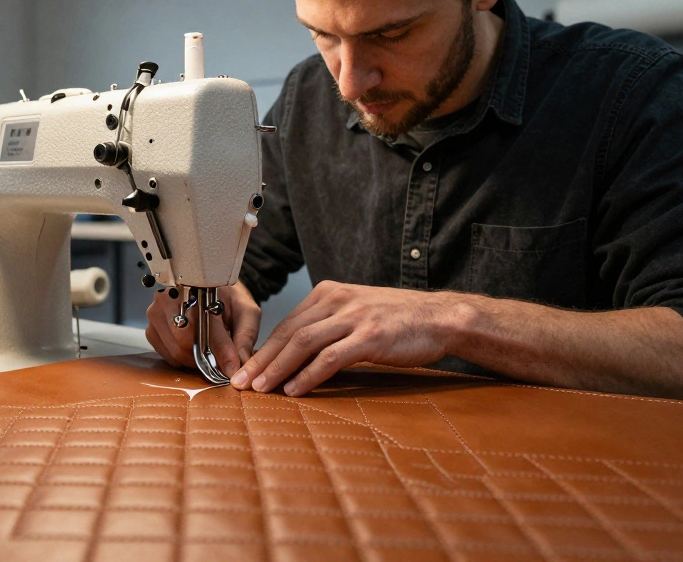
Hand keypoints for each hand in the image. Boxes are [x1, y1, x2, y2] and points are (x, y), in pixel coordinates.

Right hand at [145, 281, 261, 377]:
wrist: (208, 285)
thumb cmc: (227, 298)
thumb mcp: (245, 311)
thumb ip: (245, 335)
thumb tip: (239, 364)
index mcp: (194, 290)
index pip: (207, 327)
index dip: (222, 351)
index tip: (232, 368)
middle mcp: (169, 299)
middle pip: (185, 342)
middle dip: (206, 357)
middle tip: (222, 362)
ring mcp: (156, 314)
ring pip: (175, 351)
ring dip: (196, 360)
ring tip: (210, 352)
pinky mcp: (152, 329)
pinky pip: (167, 355)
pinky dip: (184, 359)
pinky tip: (195, 348)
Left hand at [230, 281, 465, 395]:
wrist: (440, 318)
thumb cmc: (398, 320)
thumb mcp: (357, 312)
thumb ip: (328, 326)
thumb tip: (295, 355)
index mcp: (329, 293)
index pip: (286, 323)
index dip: (263, 349)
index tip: (246, 369)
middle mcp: (336, 299)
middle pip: (288, 332)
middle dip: (261, 360)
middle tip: (241, 383)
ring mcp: (354, 316)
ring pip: (303, 343)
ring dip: (277, 369)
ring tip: (261, 390)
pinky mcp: (370, 336)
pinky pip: (330, 357)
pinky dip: (308, 375)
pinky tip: (295, 389)